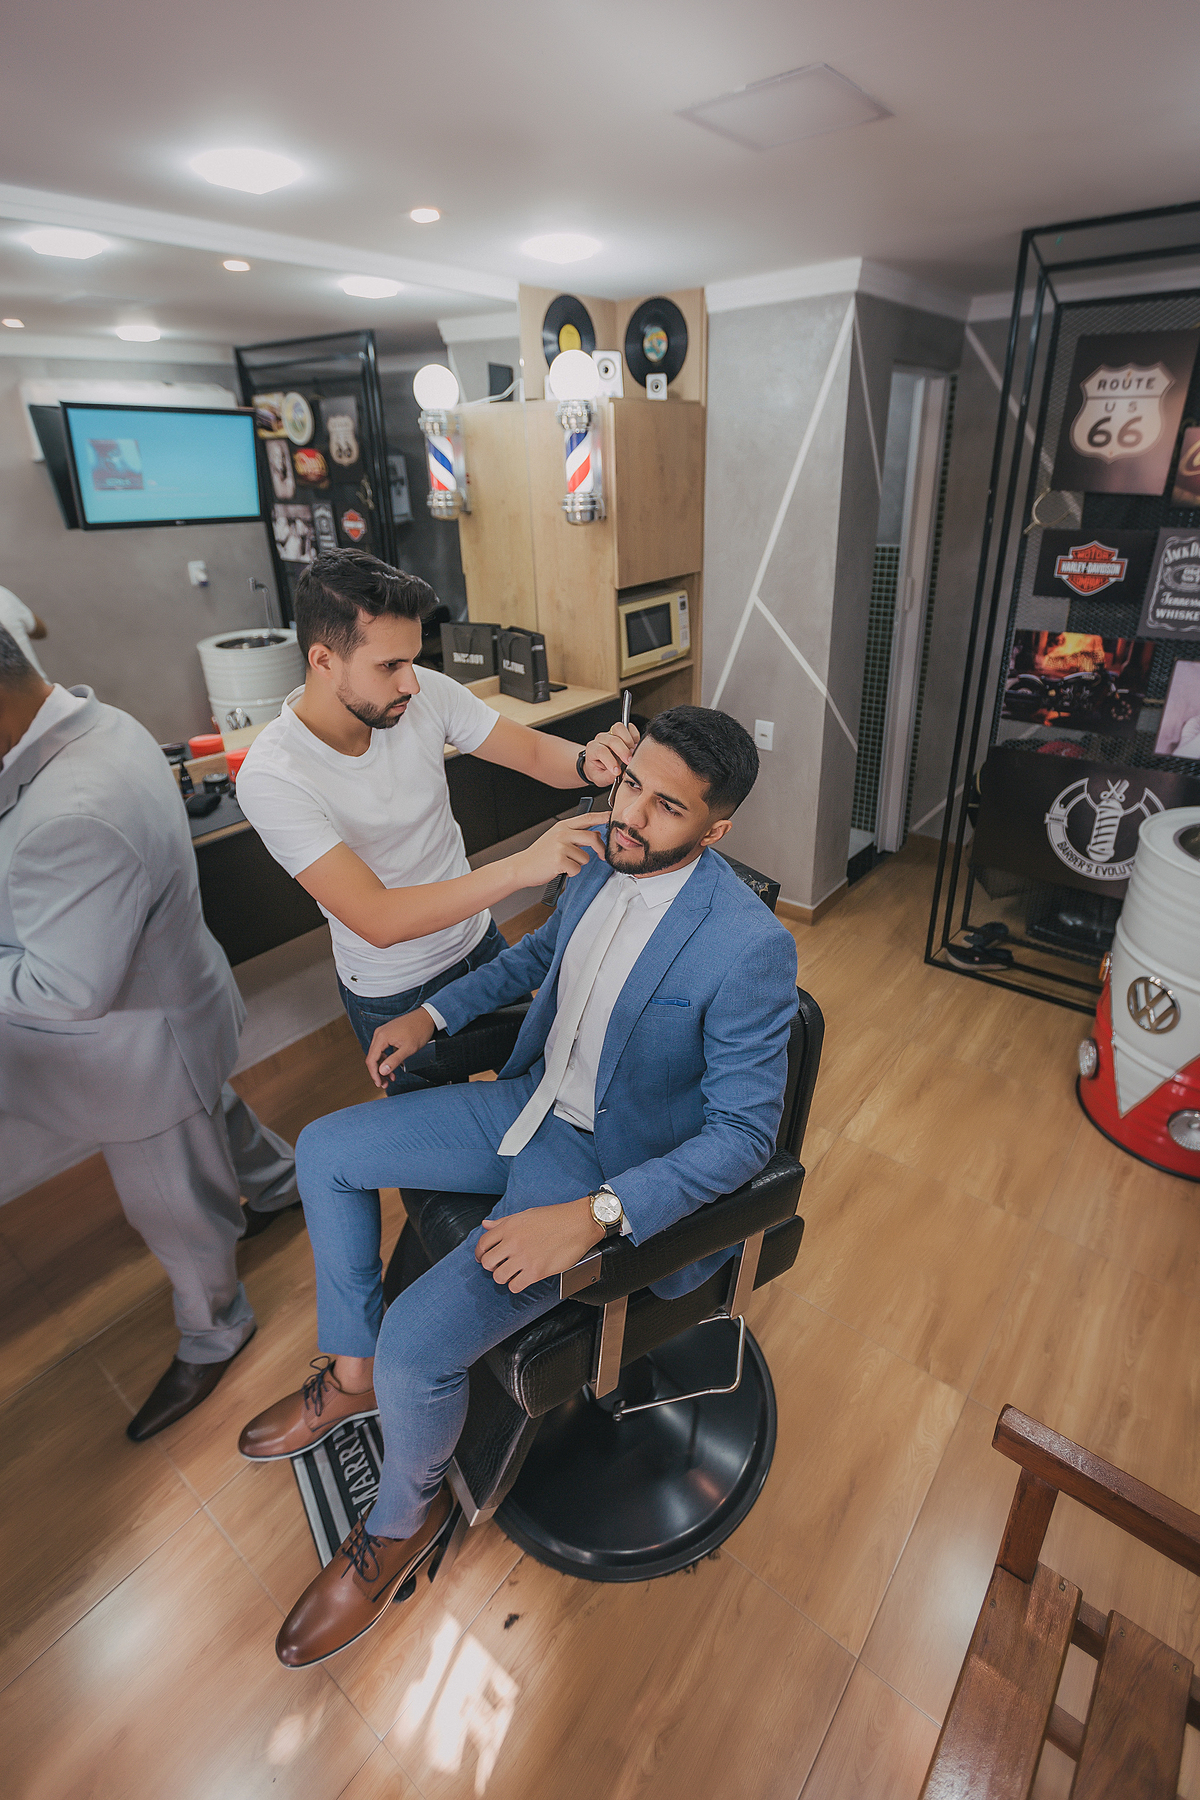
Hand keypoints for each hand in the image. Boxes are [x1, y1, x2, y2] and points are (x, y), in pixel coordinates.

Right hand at [366, 1006, 436, 1087]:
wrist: (426, 1017)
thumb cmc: (419, 1030)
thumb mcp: (408, 1049)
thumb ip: (394, 1061)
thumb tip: (382, 1071)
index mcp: (382, 1037)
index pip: (371, 1059)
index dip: (374, 1074)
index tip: (379, 1083)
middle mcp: (379, 1034)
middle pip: (372, 1057)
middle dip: (378, 1072)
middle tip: (384, 1083)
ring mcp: (383, 1032)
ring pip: (377, 1054)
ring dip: (382, 1066)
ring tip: (390, 1078)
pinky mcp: (388, 1033)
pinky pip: (382, 1048)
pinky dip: (386, 1059)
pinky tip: (393, 1066)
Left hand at [475, 1199, 603, 1291]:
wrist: (579, 1223)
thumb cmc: (556, 1217)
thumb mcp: (526, 1214)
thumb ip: (504, 1221)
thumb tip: (486, 1224)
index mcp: (509, 1227)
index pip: (482, 1244)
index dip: (480, 1253)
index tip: (483, 1257)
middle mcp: (513, 1242)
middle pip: (487, 1262)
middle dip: (491, 1266)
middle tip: (498, 1266)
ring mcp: (524, 1258)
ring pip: (499, 1277)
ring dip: (503, 1277)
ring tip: (512, 1273)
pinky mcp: (536, 1271)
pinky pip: (515, 1286)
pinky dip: (516, 1285)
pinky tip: (522, 1279)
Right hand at [514, 813, 609, 887]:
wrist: (522, 867)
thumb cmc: (539, 855)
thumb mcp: (556, 839)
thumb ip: (575, 835)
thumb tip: (596, 833)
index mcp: (562, 826)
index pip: (586, 818)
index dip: (601, 817)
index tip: (612, 818)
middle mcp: (562, 834)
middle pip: (592, 838)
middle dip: (600, 849)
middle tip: (602, 856)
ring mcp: (560, 847)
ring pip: (585, 857)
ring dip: (578, 864)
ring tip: (565, 864)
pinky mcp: (559, 860)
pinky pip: (577, 869)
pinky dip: (571, 873)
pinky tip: (560, 870)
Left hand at [581, 721, 638, 788]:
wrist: (597, 764)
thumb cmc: (598, 771)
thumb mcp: (600, 778)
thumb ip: (609, 776)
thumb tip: (622, 773)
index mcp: (593, 749)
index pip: (601, 751)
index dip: (610, 761)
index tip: (618, 771)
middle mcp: (601, 739)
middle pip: (612, 739)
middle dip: (623, 751)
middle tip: (629, 762)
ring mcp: (611, 733)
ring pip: (619, 728)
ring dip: (629, 741)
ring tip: (632, 753)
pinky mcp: (621, 732)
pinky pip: (629, 728)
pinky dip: (634, 736)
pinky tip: (635, 747)